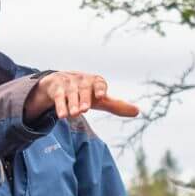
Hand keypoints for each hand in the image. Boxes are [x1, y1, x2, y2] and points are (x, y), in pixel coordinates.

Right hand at [25, 71, 139, 122]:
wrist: (59, 83)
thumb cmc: (85, 93)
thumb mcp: (99, 99)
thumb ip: (116, 105)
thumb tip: (138, 112)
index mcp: (95, 81)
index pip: (99, 82)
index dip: (100, 88)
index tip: (102, 95)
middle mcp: (82, 80)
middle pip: (84, 88)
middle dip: (84, 98)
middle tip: (85, 109)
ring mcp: (68, 83)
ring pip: (71, 93)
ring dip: (72, 103)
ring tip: (74, 114)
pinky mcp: (56, 87)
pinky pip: (59, 97)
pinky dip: (61, 106)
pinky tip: (62, 116)